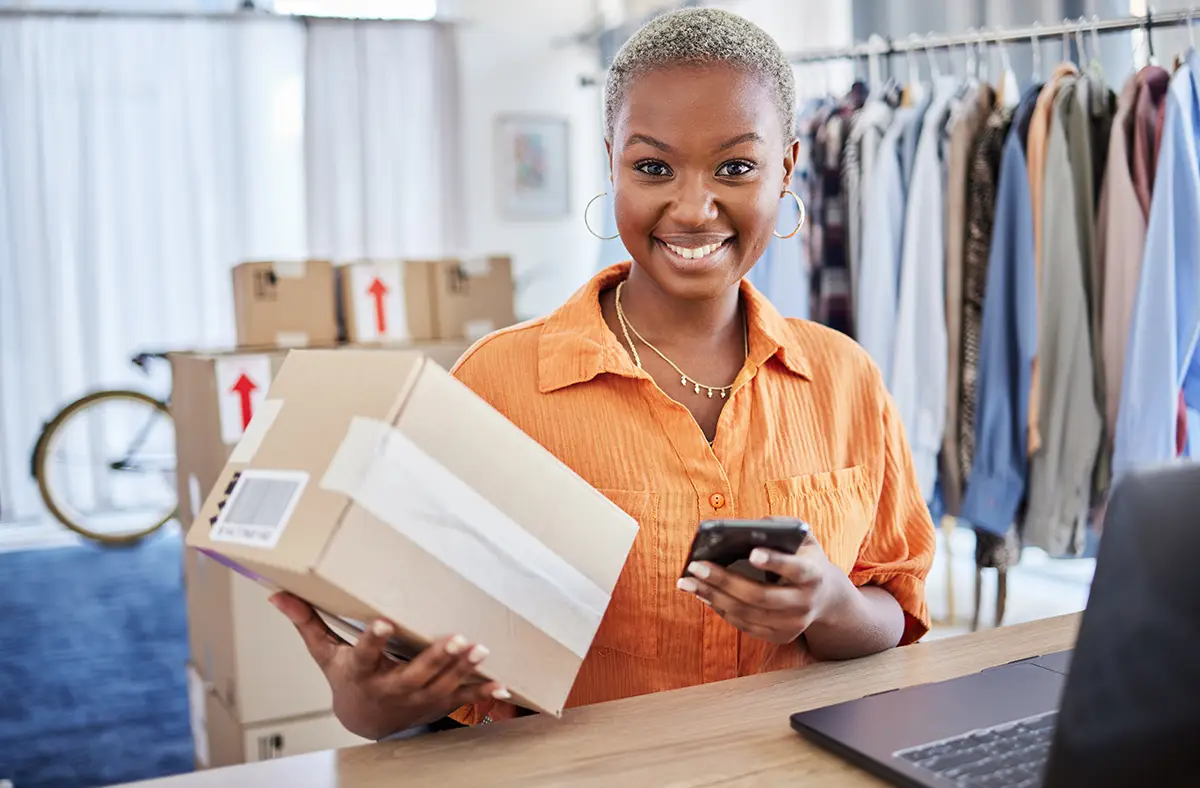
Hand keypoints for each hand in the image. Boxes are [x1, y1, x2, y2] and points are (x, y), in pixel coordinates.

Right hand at [270, 592, 508, 739]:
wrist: (365, 720)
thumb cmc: (347, 678)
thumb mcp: (325, 653)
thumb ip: (307, 622)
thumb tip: (277, 594)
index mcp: (362, 672)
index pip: (365, 654)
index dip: (374, 640)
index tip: (383, 622)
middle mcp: (390, 688)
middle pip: (413, 673)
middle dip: (435, 657)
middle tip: (456, 637)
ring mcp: (416, 699)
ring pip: (442, 684)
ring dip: (463, 668)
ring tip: (481, 648)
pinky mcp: (437, 703)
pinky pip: (462, 699)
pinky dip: (483, 693)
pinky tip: (503, 686)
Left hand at [675, 540, 853, 644]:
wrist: (825, 598)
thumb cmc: (804, 559)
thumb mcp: (803, 539)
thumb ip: (783, 528)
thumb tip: (751, 527)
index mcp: (813, 574)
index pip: (794, 568)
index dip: (774, 562)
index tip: (752, 553)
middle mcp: (804, 603)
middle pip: (760, 596)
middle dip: (724, 580)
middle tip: (695, 566)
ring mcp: (792, 624)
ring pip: (746, 613)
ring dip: (712, 596)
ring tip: (688, 581)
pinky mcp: (779, 637)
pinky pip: (744, 625)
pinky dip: (720, 609)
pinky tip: (702, 594)